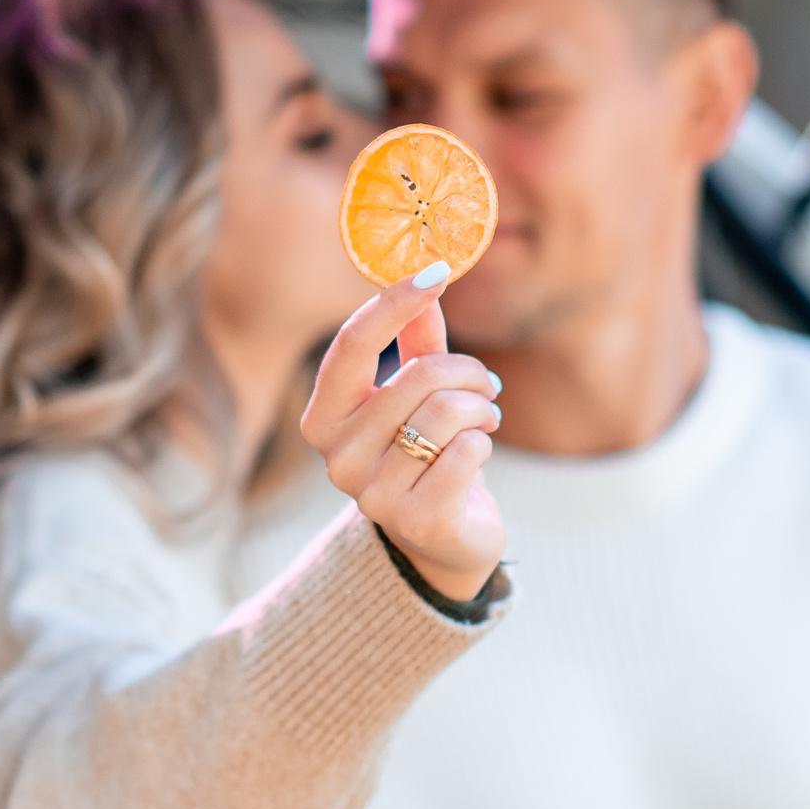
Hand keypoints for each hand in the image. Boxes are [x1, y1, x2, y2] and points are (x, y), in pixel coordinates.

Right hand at [302, 267, 504, 600]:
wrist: (444, 538)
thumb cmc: (425, 451)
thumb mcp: (416, 392)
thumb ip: (416, 341)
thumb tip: (425, 273)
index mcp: (323, 417)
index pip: (352, 345)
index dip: (394, 303)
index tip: (436, 271)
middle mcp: (336, 457)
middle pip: (416, 378)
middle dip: (466, 372)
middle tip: (486, 383)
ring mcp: (372, 494)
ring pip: (446, 413)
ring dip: (481, 409)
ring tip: (485, 418)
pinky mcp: (416, 520)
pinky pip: (466, 451)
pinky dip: (483, 442)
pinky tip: (478, 452)